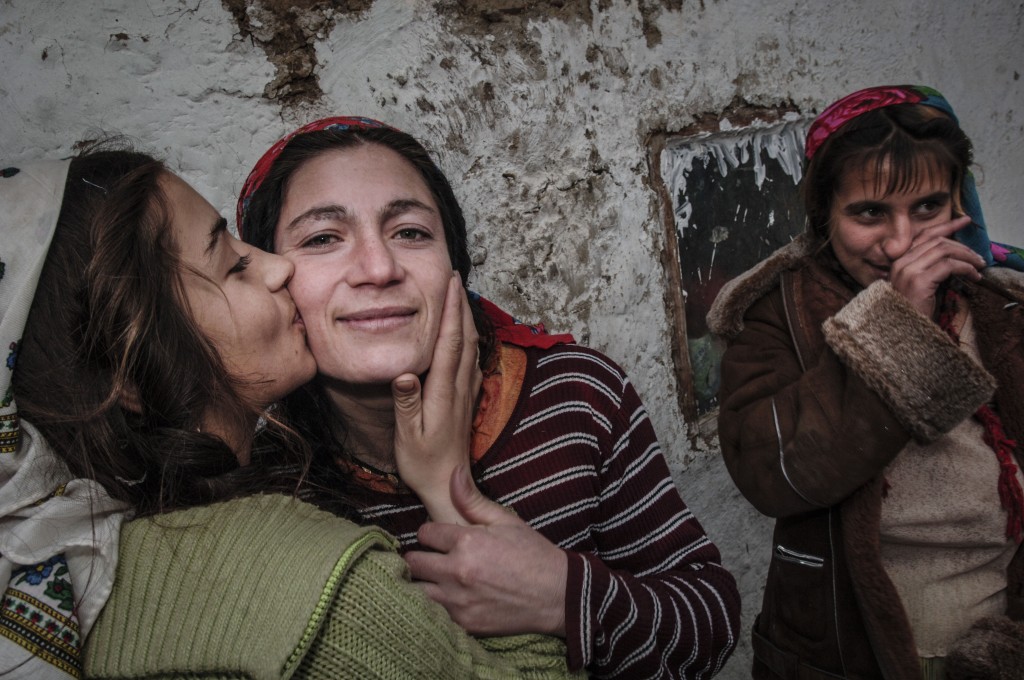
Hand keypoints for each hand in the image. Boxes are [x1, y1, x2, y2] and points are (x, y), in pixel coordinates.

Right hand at [392, 273, 481, 523]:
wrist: (449, 484)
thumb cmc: (423, 463)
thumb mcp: (408, 436)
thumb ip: (406, 404)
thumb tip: (404, 374)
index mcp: (443, 392)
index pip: (449, 342)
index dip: (450, 311)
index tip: (450, 284)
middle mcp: (459, 387)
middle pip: (464, 337)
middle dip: (460, 304)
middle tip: (455, 277)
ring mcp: (465, 392)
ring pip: (470, 347)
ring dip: (466, 318)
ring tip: (460, 296)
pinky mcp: (466, 399)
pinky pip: (471, 360)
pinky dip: (468, 338)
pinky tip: (465, 333)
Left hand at [404, 464, 567, 635]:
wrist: (556, 594)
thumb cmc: (532, 553)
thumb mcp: (505, 520)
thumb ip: (472, 499)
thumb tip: (452, 473)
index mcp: (467, 542)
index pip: (424, 534)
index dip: (430, 533)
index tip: (438, 537)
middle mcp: (458, 571)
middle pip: (414, 562)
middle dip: (419, 556)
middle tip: (431, 557)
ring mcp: (459, 600)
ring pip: (417, 590)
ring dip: (422, 582)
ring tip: (434, 578)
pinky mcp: (464, 622)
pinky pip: (433, 612)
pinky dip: (436, 604)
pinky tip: (448, 597)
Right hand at [889, 215, 985, 315]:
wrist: (900, 332)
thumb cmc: (911, 311)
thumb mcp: (919, 286)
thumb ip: (929, 269)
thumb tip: (955, 258)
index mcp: (898, 262)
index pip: (923, 236)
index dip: (945, 226)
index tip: (964, 220)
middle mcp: (900, 263)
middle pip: (936, 241)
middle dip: (962, 245)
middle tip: (978, 257)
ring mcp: (908, 271)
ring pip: (944, 250)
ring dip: (966, 256)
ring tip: (979, 266)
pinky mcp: (919, 281)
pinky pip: (948, 265)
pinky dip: (966, 268)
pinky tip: (974, 276)